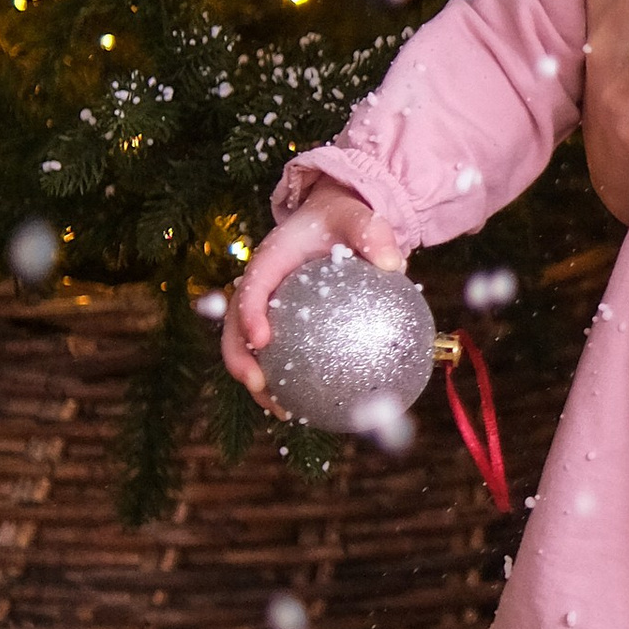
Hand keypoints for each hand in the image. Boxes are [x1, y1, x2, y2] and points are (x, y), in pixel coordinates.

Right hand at [224, 176, 399, 408]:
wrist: (334, 222)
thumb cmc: (345, 220)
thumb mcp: (359, 218)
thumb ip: (374, 235)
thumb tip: (394, 265)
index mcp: (269, 259)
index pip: (252, 285)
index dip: (249, 312)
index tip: (261, 338)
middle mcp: (259, 286)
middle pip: (234, 324)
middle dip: (238, 356)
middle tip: (257, 384)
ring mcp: (265, 308)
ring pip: (247, 347)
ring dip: (256, 381)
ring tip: (281, 410)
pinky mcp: (280, 325)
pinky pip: (279, 354)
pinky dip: (287, 381)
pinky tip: (310, 408)